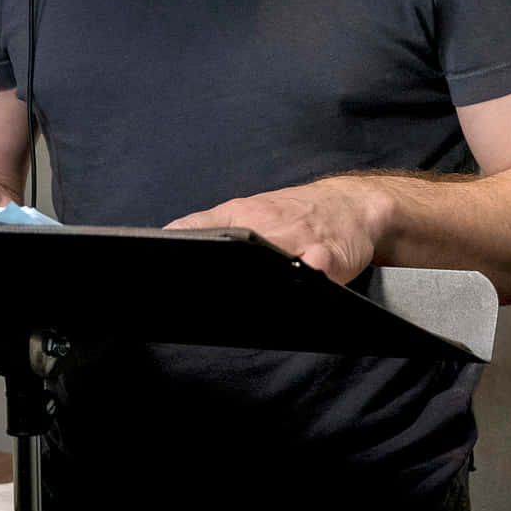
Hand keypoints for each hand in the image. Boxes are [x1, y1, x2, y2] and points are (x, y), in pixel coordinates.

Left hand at [166, 177, 385, 284]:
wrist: (352, 205)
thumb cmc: (296, 214)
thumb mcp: (251, 212)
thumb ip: (213, 227)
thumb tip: (170, 240)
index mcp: (241, 213)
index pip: (198, 227)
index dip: (177, 245)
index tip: (158, 267)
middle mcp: (266, 222)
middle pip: (231, 248)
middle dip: (213, 273)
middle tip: (190, 297)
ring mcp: (297, 238)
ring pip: (270, 258)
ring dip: (256, 278)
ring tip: (234, 305)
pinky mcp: (328, 257)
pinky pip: (312, 273)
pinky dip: (300, 285)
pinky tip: (290, 299)